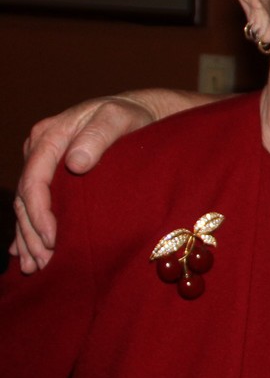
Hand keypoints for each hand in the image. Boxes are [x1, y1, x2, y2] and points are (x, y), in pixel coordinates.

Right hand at [10, 90, 205, 272]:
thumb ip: (98, 137)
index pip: (35, 180)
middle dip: (33, 232)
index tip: (53, 239)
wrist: (137, 111)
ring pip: (26, 204)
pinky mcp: (50, 173)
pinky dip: (31, 229)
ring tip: (36, 266)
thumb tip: (75, 163)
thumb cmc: (130, 115)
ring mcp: (43, 162)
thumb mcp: (118, 118)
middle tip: (46, 262)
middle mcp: (39, 148)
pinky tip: (28, 252)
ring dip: (29, 236)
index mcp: (50, 135)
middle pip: (25, 197)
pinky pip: (33, 204)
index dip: (39, 213)